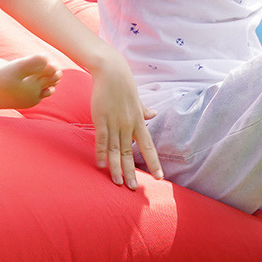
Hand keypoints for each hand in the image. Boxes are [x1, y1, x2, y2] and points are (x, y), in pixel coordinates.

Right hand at [89, 55, 162, 189]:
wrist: (112, 72)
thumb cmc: (124, 86)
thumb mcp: (138, 100)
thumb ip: (145, 110)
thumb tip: (154, 115)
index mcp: (138, 122)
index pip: (148, 147)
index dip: (154, 162)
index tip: (160, 177)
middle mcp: (128, 125)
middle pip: (130, 153)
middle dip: (132, 172)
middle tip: (134, 188)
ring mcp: (114, 123)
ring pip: (115, 150)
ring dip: (116, 168)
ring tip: (118, 183)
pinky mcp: (101, 119)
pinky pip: (102, 139)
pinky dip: (101, 153)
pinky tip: (100, 165)